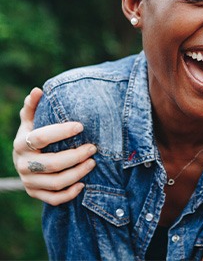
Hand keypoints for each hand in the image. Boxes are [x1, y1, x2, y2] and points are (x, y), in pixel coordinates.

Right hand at [12, 88, 96, 205]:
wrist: (25, 160)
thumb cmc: (33, 136)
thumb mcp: (31, 121)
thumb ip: (34, 107)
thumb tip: (38, 90)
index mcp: (21, 143)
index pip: (41, 137)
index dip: (61, 132)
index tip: (81, 126)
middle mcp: (22, 164)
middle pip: (52, 163)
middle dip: (76, 156)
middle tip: (93, 147)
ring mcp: (28, 181)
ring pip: (55, 182)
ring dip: (77, 173)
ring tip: (93, 163)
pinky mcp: (35, 194)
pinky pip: (53, 198)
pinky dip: (70, 194)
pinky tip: (83, 184)